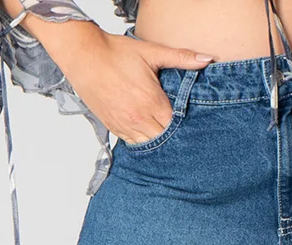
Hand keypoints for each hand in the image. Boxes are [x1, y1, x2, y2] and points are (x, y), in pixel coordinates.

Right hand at [54, 24, 213, 144]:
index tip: (188, 122)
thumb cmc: (116, 53)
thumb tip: (207, 59)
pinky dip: (141, 140)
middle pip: (163, 138)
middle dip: (171, 135)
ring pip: (148, 145)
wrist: (84, 57)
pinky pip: (132, 143)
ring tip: (163, 133)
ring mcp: (125, 125)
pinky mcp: (113, 127)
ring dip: (156, 139)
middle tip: (179, 131)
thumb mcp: (151, 52)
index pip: (176, 125)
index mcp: (152, 102)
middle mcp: (139, 118)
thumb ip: (181, 58)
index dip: (183, 124)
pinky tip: (146, 133)